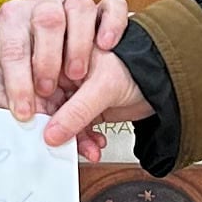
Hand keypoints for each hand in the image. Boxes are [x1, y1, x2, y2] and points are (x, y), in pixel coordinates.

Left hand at [0, 0, 130, 154]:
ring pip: (79, 6)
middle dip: (46, 60)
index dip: (16, 83)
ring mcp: (75, 9)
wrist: (83, 74)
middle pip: (46, 18)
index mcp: (14, 28)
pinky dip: (112, 23)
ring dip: (78, 43)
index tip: (25, 113)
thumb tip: (10, 134)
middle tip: (48, 91)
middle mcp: (43, 12)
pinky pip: (113, 6)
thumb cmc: (45, 82)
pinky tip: (107, 45)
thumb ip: (23, 114)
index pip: (11, 48)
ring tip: (78, 75)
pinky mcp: (105, 13)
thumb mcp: (30, 100)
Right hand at [34, 27, 153, 152]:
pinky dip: (84, 139)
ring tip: (87, 148)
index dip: (35, 107)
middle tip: (60, 143)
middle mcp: (64, 71)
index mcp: (62, 53)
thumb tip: (51, 134)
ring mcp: (75, 90)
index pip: (37, 83)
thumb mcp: (103, 87)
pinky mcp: (86, 107)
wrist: (166, 77)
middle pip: (46, 105)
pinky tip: (94, 145)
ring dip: (73, 137)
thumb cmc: (138, 64)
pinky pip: (77, 127)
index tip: (36, 129)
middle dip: (54, 128)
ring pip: (61, 120)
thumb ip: (76, 112)